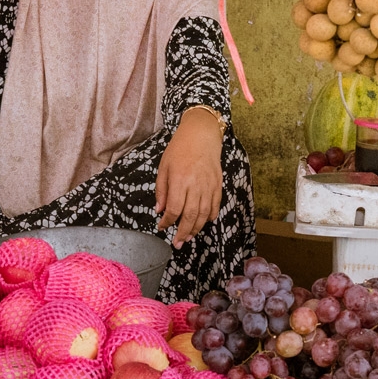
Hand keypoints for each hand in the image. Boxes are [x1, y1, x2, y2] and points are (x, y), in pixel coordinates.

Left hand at [156, 109, 224, 246]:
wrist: (201, 135)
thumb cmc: (179, 149)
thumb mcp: (164, 167)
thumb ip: (161, 190)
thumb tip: (159, 210)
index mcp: (180, 180)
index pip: (174, 209)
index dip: (167, 222)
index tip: (161, 227)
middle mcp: (196, 185)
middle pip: (190, 216)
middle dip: (182, 232)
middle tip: (177, 243)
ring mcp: (209, 186)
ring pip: (204, 214)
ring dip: (196, 228)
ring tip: (188, 237)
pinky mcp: (218, 185)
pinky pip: (215, 205)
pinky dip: (210, 216)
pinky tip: (204, 223)